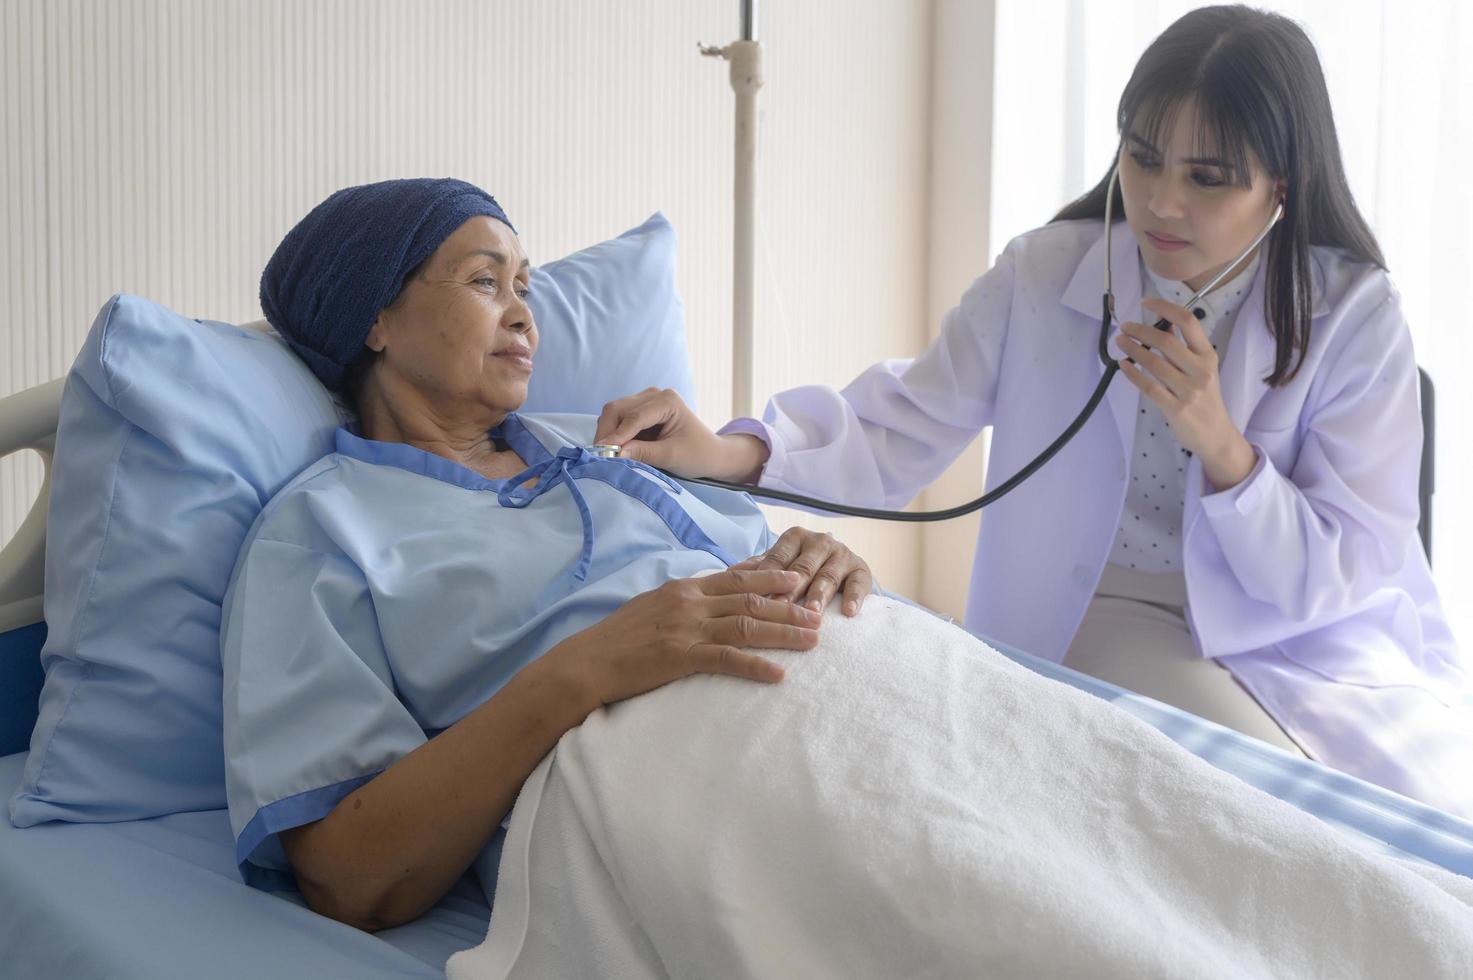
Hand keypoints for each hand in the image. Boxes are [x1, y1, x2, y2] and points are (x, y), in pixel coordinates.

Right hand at [550, 567, 821, 708]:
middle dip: (789, 606)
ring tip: (813, 639)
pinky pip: (727, 659)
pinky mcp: (681, 656)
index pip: (736, 578)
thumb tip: (711, 597)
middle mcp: (690, 602)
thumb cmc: (618, 639)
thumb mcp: (653, 607)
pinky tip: (778, 675)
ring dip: (783, 632)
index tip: (798, 579)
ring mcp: (686, 628)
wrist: (587, 661)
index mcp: (684, 589)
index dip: (771, 577)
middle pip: (750, 600)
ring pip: (746, 625)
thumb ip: (685, 601)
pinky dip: (755, 666)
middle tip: (819, 612)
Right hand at [593, 387, 768, 482]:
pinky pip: (618, 421)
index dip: (617, 435)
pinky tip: (615, 450)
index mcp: (667, 400)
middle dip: (607, 433)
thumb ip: (643, 453)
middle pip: (617, 409)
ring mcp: (645, 401)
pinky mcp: (639, 411)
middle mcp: (654, 395)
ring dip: (608, 434)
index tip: (602, 452)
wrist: (710, 454)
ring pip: (613, 414)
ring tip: (607, 455)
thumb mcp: (671, 456)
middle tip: (600, 457)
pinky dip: (613, 435)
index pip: (634, 416)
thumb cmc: (697, 454)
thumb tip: (614, 453)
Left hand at [737, 527, 873, 616]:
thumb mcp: (778, 567)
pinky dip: (854, 597)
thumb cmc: (800, 572)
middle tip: (782, 609)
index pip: (778, 559)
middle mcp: (819, 542)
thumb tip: (724, 577)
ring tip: (813, 614)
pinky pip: (859, 583)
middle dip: (792, 590)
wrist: (841, 572)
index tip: (755, 599)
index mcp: (794, 538)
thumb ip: (756, 570)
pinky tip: (848, 612)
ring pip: (828, 576)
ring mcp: (842, 554)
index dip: (766, 579)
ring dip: (820, 595)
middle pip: (802, 568)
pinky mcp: (862, 569)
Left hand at [1113, 297, 1256, 488]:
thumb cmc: (1204, 398)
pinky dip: (1132, 373)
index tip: (1145, 303)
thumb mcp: (1202, 369)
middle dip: (1140, 330)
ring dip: (1132, 349)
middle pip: (1166, 340)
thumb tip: (1160, 323)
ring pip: (1153, 363)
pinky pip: (1148, 387)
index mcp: (1208, 356)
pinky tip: (1123, 365)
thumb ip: (1184, 349)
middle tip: (1124, 327)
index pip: (1188, 322)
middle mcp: (1201, 370)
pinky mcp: (1176, 408)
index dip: (1164, 308)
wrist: (1215, 434)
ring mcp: (1189, 391)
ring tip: (1120, 342)